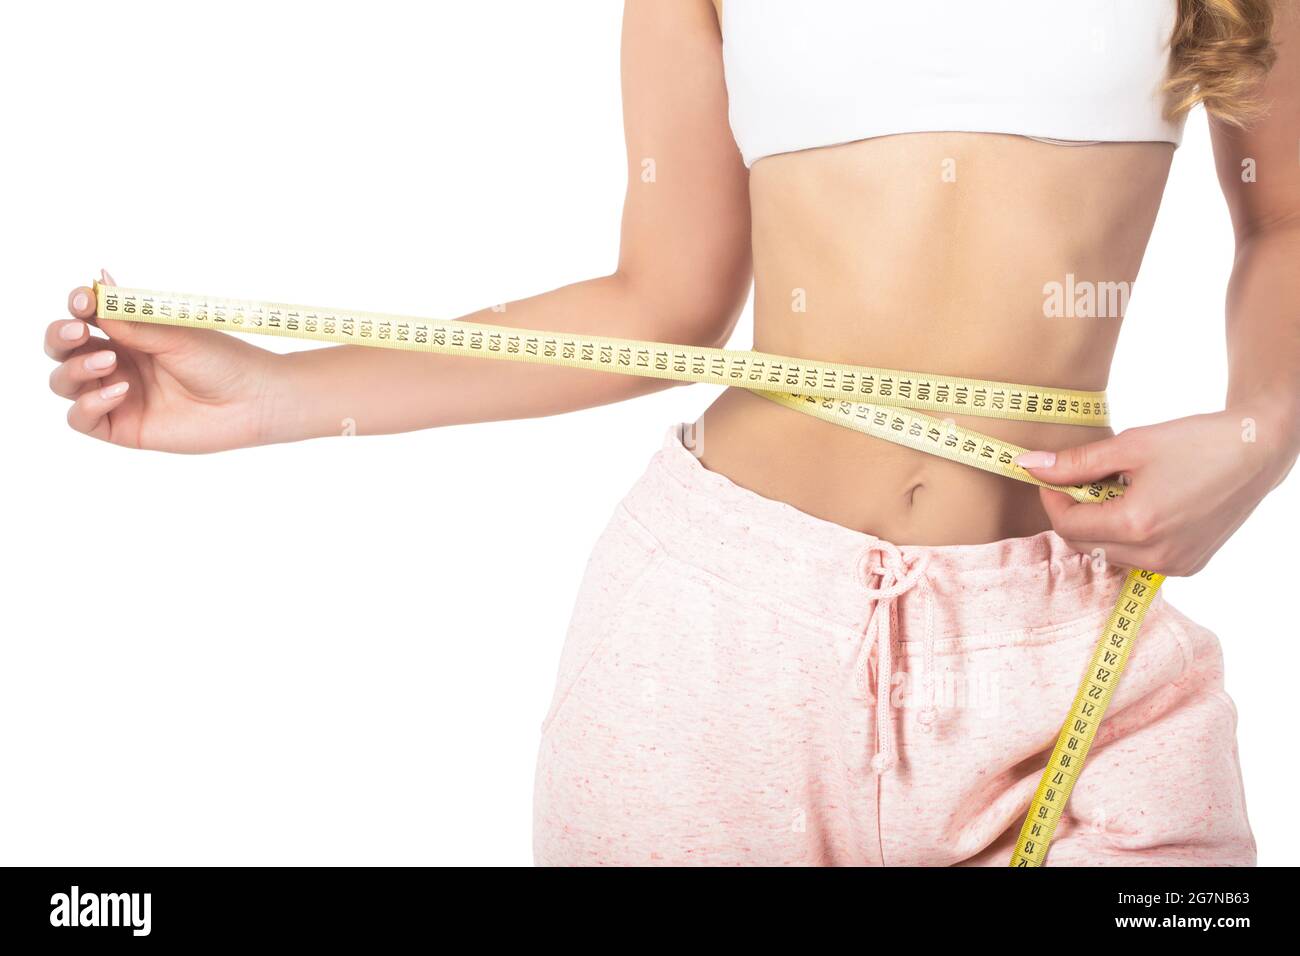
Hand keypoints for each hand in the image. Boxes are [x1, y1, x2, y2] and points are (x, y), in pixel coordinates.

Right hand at [47, 270, 281, 452]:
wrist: (251, 400)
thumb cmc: (222, 361)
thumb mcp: (173, 333)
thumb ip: (131, 320)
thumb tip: (98, 281)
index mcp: (129, 334)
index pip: (83, 317)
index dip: (75, 306)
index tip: (82, 300)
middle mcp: (118, 363)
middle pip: (62, 349)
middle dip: (59, 336)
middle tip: (78, 331)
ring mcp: (118, 395)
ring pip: (64, 382)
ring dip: (75, 368)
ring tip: (108, 364)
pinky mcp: (123, 427)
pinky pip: (81, 418)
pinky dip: (90, 403)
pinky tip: (121, 391)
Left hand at [1016, 409, 1295, 575]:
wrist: (1255, 451)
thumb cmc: (1194, 442)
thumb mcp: (1129, 446)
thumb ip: (1075, 462)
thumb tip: (1027, 465)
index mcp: (1137, 525)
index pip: (1068, 526)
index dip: (1052, 500)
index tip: (1050, 476)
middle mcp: (1156, 555)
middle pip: (1085, 544)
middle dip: (1074, 513)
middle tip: (1083, 480)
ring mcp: (1175, 566)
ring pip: (1109, 554)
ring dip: (1100, 526)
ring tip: (1119, 489)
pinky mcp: (1188, 566)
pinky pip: (1137, 558)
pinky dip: (1127, 536)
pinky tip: (1142, 505)